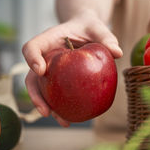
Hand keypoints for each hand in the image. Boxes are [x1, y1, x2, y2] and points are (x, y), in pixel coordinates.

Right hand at [22, 9, 122, 126]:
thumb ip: (106, 38)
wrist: (86, 30)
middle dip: (36, 95)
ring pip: (41, 90)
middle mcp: (45, 57)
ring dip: (48, 107)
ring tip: (63, 121)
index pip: (32, 47)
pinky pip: (56, 94)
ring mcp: (50, 70)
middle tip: (46, 110)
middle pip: (32, 77)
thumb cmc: (90, 28)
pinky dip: (61, 107)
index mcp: (49, 40)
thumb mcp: (99, 29)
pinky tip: (72, 119)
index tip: (41, 70)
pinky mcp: (58, 80)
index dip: (32, 58)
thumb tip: (117, 53)